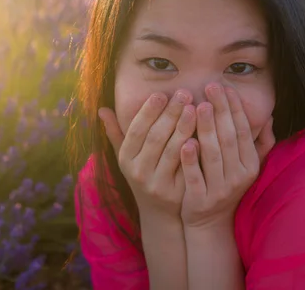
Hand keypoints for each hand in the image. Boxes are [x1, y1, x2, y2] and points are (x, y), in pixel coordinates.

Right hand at [98, 90, 195, 218]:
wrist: (159, 213)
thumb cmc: (144, 173)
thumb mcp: (127, 156)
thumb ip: (116, 132)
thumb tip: (101, 109)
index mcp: (126, 158)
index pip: (136, 130)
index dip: (148, 112)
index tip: (161, 93)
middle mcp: (138, 171)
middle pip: (156, 138)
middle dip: (170, 113)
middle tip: (184, 93)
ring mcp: (157, 183)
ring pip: (172, 151)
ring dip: (183, 127)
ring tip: (194, 107)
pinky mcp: (175, 192)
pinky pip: (186, 167)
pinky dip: (194, 149)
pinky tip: (203, 133)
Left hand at [180, 83, 274, 228]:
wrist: (210, 223)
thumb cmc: (226, 185)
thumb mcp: (247, 166)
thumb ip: (259, 143)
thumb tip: (268, 117)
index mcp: (250, 165)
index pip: (244, 131)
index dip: (235, 108)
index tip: (225, 87)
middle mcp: (238, 176)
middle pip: (229, 139)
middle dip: (221, 111)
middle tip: (211, 86)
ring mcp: (220, 189)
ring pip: (213, 155)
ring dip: (207, 129)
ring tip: (199, 106)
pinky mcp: (200, 200)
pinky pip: (196, 177)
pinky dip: (191, 160)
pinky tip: (185, 142)